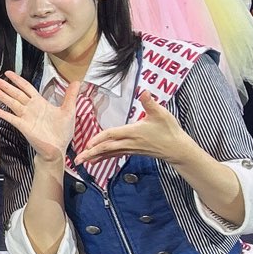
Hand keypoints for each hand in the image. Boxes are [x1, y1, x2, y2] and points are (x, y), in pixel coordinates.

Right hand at [0, 69, 87, 166]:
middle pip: (16, 93)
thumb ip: (70, 96)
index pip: (26, 87)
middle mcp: (31, 108)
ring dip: (2, 96)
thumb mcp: (69, 110)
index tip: (8, 73)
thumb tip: (77, 81)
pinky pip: (10, 118)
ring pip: (12, 103)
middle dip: (6, 86)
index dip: (18, 80)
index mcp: (40, 102)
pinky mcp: (23, 126)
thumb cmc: (62, 131)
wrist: (58, 148)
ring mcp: (25, 117)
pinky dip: (1, 114)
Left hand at [74, 90, 197, 168]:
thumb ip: (150, 103)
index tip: (88, 143)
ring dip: (94, 157)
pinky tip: (94, 161)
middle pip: (107, 148)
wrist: (176, 149)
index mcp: (133, 132)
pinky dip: (103, 157)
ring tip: (81, 162)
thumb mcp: (161, 114)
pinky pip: (114, 155)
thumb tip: (144, 91)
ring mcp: (130, 148)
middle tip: (76, 160)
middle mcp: (129, 142)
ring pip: (108, 153)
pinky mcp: (131, 151)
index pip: (113, 135)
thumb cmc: (168, 130)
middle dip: (91, 153)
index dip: (100, 138)